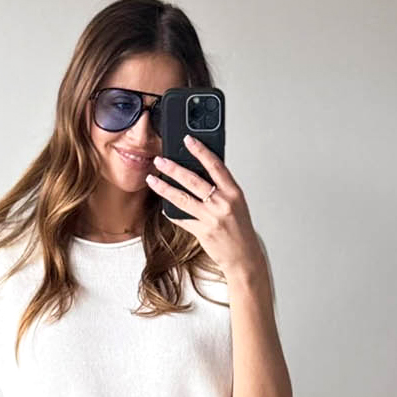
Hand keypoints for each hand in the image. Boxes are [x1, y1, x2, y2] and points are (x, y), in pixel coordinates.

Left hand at [146, 134, 264, 279]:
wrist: (244, 256)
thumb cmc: (241, 229)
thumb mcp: (237, 204)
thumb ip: (222, 188)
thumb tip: (202, 172)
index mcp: (233, 192)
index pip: (215, 165)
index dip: (200, 151)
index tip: (188, 140)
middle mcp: (222, 204)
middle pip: (193, 180)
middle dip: (173, 168)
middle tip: (159, 160)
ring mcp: (211, 218)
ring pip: (182, 198)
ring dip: (164, 188)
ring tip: (152, 179)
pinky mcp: (202, 232)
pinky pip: (182, 219)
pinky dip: (171, 213)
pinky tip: (163, 207)